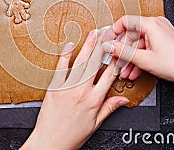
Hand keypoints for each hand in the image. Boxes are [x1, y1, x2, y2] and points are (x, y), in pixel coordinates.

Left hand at [21, 29, 129, 149]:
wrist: (50, 143)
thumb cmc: (71, 136)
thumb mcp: (95, 124)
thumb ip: (109, 108)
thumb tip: (123, 99)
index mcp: (94, 101)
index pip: (109, 76)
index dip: (116, 61)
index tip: (119, 50)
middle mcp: (82, 92)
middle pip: (95, 64)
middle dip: (102, 46)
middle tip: (107, 33)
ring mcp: (67, 88)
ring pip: (80, 63)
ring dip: (88, 46)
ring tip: (93, 34)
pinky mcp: (54, 87)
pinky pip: (61, 68)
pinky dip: (65, 55)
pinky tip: (70, 45)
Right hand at [102, 16, 173, 131]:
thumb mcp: (143, 59)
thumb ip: (122, 51)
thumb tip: (108, 46)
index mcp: (151, 24)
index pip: (124, 22)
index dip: (112, 32)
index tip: (106, 42)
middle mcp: (156, 25)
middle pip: (131, 35)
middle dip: (122, 51)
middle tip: (115, 62)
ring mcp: (160, 33)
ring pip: (138, 44)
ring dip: (130, 58)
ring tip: (124, 71)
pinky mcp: (164, 41)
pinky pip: (146, 47)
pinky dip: (140, 58)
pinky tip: (134, 71)